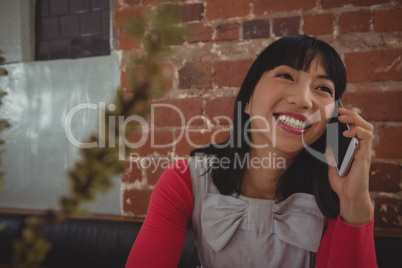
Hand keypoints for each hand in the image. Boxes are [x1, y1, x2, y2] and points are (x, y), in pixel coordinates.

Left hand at [325, 107, 373, 225]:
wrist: (348, 196)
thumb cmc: (342, 183)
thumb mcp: (332, 166)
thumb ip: (331, 155)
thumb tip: (327, 145)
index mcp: (354, 148)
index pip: (356, 128)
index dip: (349, 118)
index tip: (338, 112)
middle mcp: (361, 148)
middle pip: (363, 124)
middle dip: (352, 114)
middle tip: (340, 111)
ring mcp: (364, 151)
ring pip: (368, 128)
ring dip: (356, 119)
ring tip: (344, 117)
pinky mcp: (365, 155)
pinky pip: (366, 138)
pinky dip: (357, 131)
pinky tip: (347, 132)